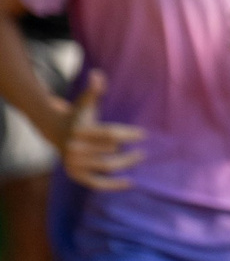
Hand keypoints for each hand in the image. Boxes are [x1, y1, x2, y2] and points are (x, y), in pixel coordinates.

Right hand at [55, 70, 143, 190]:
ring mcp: (73, 163)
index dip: (129, 134)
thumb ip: (94, 90)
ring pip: (107, 166)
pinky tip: (130, 183)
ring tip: (139, 157)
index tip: (143, 134)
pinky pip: (97, 183)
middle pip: (110, 152)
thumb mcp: (86, 103)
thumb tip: (98, 75)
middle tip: (143, 150)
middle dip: (129, 151)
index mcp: (79, 130)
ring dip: (126, 164)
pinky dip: (113, 185)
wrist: (56, 131)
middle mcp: (74, 148)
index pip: (110, 133)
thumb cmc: (78, 116)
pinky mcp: (75, 175)